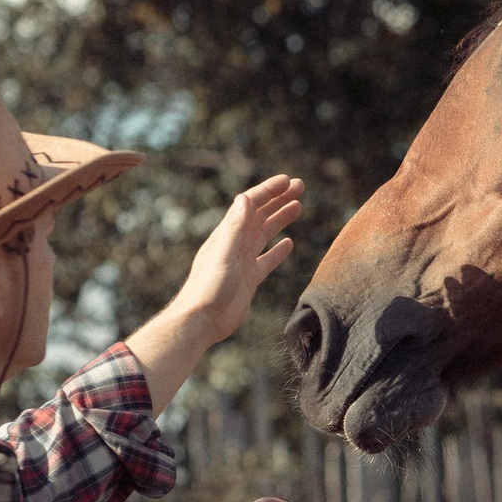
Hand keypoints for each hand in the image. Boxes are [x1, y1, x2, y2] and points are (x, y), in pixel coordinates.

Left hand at [178, 174, 302, 343]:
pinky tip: (288, 244)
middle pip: (260, 215)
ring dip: (280, 219)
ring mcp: (243, 261)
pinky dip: (278, 250)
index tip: (287, 180)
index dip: (268, 191)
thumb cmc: (209, 288)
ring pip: (265, 233)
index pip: (250, 204)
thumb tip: (244, 198)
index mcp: (228, 234)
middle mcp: (235, 244)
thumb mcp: (224, 254)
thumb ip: (235, 227)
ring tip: (298, 206)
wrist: (202, 321)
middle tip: (299, 186)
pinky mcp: (249, 279)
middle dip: (279, 199)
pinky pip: (267, 260)